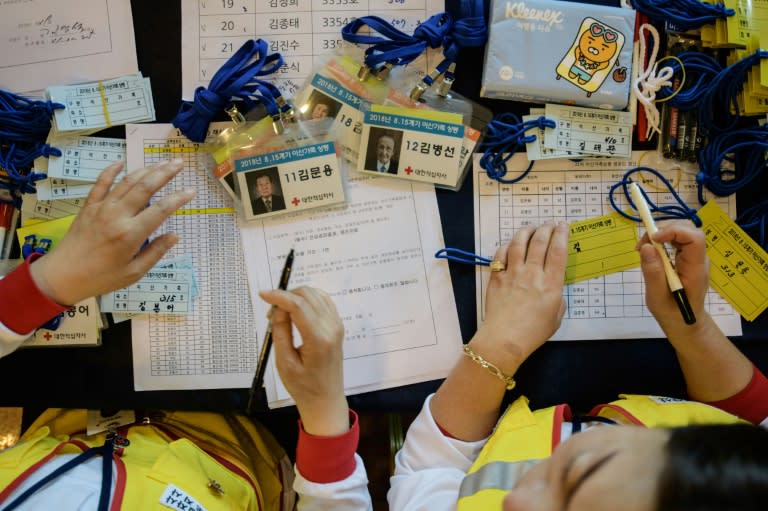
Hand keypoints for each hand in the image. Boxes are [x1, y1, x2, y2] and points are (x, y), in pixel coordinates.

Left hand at [30, 159, 194, 304]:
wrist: (63, 276)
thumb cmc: (102, 278)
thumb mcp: (134, 272)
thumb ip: (156, 252)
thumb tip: (175, 236)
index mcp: (131, 234)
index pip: (161, 210)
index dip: (178, 198)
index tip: (191, 190)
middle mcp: (117, 216)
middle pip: (145, 187)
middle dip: (165, 173)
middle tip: (179, 163)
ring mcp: (101, 208)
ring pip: (127, 182)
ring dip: (146, 169)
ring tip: (161, 162)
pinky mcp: (89, 206)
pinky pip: (100, 183)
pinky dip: (111, 171)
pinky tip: (121, 161)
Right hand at [259, 286, 348, 435]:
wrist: (326, 399)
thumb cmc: (303, 386)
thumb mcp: (284, 362)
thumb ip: (281, 331)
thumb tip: (278, 308)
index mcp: (318, 339)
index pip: (298, 305)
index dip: (279, 296)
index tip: (262, 295)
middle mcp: (331, 327)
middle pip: (307, 295)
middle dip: (286, 297)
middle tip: (271, 314)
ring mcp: (337, 325)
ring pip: (316, 294)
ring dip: (296, 297)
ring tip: (282, 315)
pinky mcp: (338, 325)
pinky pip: (323, 301)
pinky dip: (307, 300)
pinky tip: (296, 312)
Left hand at [471, 222, 568, 371]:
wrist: (505, 339)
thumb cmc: (533, 333)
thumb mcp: (557, 317)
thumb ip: (558, 297)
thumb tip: (552, 286)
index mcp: (551, 284)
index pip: (558, 251)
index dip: (561, 234)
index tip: (563, 226)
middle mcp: (533, 274)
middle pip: (540, 242)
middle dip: (546, 228)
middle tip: (549, 223)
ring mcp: (513, 274)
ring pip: (518, 243)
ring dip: (526, 231)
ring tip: (531, 227)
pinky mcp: (497, 277)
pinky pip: (500, 254)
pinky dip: (506, 246)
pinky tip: (510, 244)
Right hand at [637, 220, 709, 331]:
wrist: (684, 322)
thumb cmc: (672, 313)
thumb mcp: (657, 297)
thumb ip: (653, 273)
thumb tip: (647, 247)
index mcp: (695, 269)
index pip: (694, 238)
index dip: (674, 231)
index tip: (653, 239)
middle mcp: (699, 259)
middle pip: (688, 230)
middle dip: (664, 230)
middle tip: (643, 245)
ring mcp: (694, 257)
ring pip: (683, 232)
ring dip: (662, 234)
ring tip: (644, 248)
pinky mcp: (688, 258)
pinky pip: (678, 240)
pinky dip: (662, 240)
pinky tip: (651, 251)